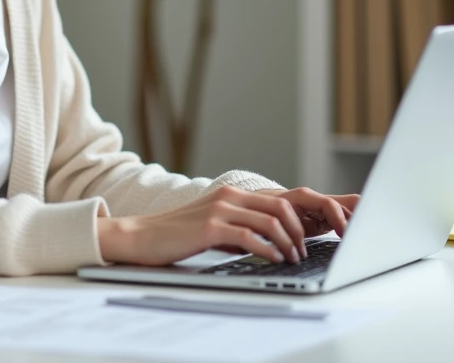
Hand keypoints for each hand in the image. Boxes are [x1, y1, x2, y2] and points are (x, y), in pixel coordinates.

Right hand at [95, 185, 360, 267]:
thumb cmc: (177, 236)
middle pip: (282, 206)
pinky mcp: (210, 227)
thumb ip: (240, 227)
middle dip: (302, 229)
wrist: (140, 237)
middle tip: (306, 250)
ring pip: (271, 220)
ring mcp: (220, 209)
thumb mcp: (214, 226)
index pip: (280, 199)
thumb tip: (269, 242)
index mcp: (233, 194)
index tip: (313, 234)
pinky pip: (250, 236)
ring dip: (289, 242)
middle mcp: (230, 196)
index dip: (302, 215)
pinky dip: (269, 249)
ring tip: (293, 257)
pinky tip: (274, 259)